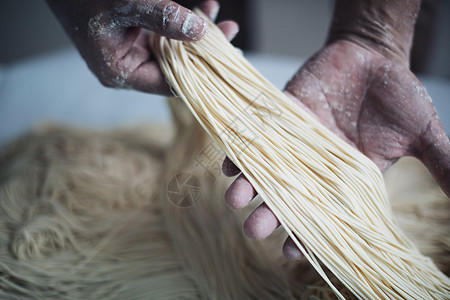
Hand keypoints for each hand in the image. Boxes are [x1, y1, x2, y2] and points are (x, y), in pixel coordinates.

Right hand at [47, 0, 236, 93]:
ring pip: (175, 49)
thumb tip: (200, 30)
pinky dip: (184, 22)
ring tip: (220, 17)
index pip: (168, 83)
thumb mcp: (126, 4)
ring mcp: (133, 51)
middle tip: (229, 32)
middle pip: (176, 66)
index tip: (224, 57)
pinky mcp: (137, 36)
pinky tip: (203, 10)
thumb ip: (163, 17)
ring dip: (197, 32)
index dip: (197, 71)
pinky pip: (168, 34)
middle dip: (203, 49)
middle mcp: (128, 67)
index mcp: (120, 72)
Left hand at [223, 0, 449, 259]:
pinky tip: (229, 163)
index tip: (292, 252)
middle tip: (256, 230)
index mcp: (346, 177)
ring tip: (236, 199)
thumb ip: (441, 164)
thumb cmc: (396, 95)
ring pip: (265, 170)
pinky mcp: (280, 115)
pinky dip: (241, 148)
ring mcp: (294, 141)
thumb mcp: (421, 134)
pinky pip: (255, 136)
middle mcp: (314, 164)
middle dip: (270, 214)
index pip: (323, 214)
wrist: (373, 56)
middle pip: (286, 196)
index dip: (308, 234)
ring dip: (248, 185)